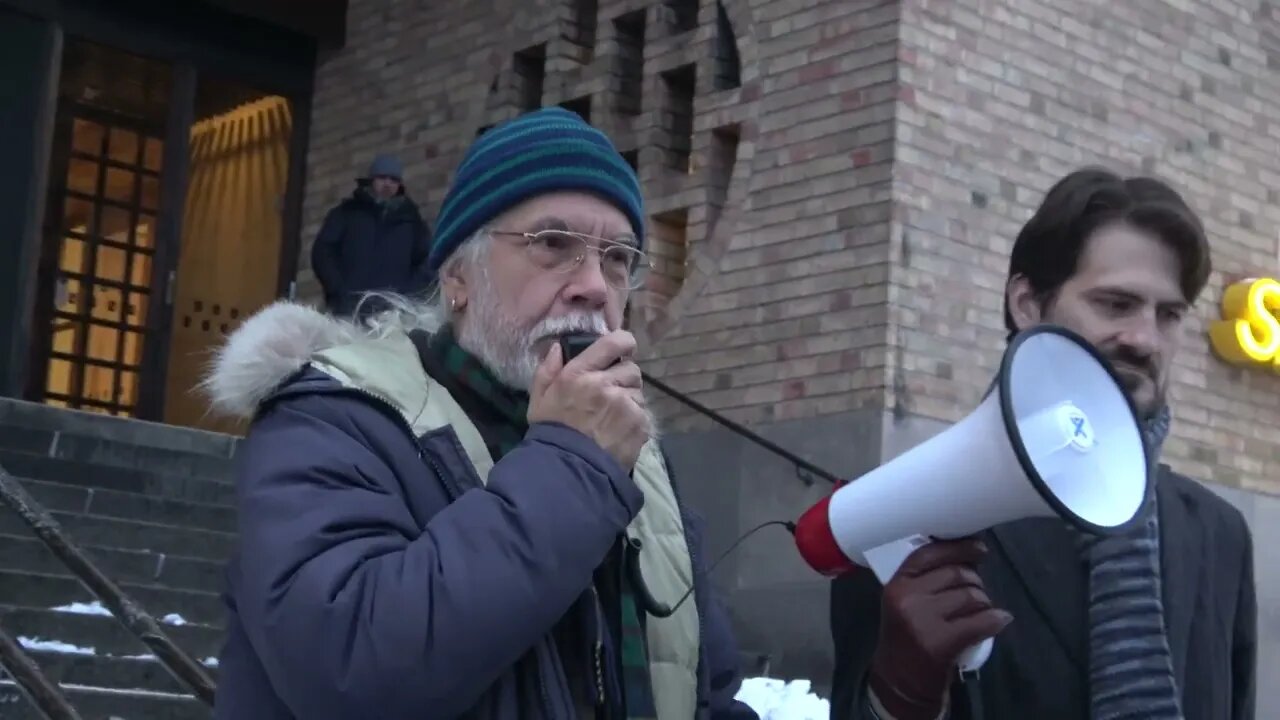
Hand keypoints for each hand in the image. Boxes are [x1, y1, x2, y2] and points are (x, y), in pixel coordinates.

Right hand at [527, 330, 651, 469]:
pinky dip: (635, 420)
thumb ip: (547, 370)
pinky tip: (619, 431)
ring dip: (630, 400)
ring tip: (613, 417)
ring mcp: (625, 404)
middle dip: (624, 378)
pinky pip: (643, 413)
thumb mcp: (539, 399)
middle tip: (612, 393)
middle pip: (631, 369)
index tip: (624, 348)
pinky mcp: (639, 423)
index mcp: (579, 373)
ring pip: (638, 392)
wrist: (567, 470)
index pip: (613, 342)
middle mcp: (605, 384)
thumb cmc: (550, 432)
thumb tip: (558, 347)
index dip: (624, 342)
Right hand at [867, 537, 1011, 719]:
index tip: (979, 548)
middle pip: (956, 573)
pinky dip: (996, 619)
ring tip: (982, 611)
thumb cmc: (907, 637)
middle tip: (978, 592)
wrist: (899, 681)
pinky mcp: (941, 642)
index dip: (959, 547)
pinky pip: (981, 621)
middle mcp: (907, 597)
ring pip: (971, 596)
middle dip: (976, 581)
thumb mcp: (905, 603)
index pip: (929, 553)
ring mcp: (923, 620)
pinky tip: (1000, 619)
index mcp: (897, 583)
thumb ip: (926, 580)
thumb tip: (968, 559)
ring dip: (985, 602)